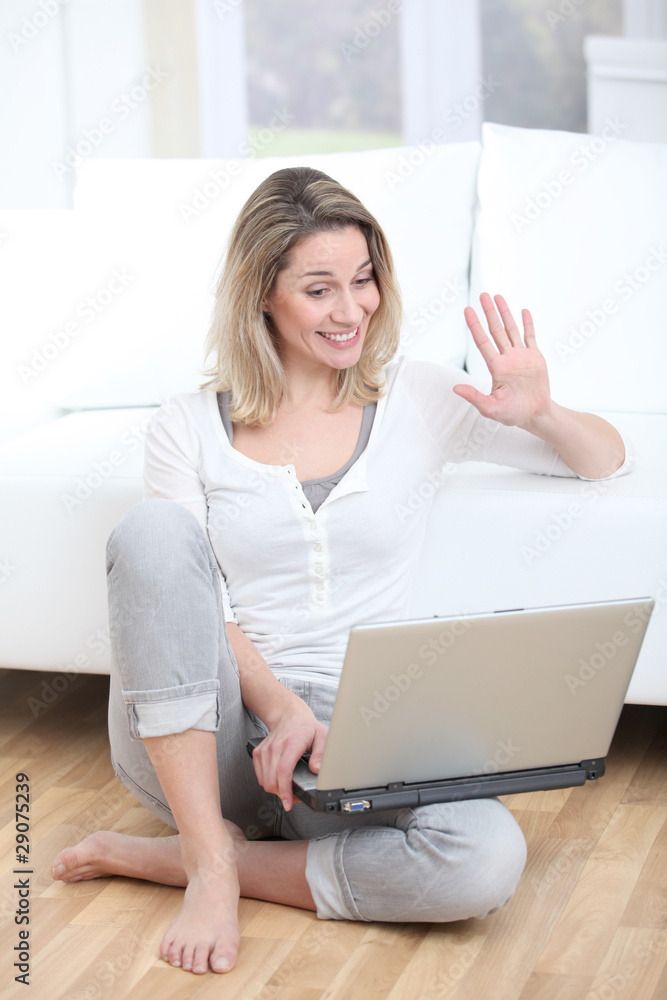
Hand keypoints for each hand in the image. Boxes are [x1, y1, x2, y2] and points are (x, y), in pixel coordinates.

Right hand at [250, 699, 327, 810]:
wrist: (288, 715)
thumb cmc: (306, 727)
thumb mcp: (321, 737)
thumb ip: (320, 754)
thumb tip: (316, 770)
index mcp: (291, 743)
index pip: (283, 771)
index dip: (285, 790)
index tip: (288, 803)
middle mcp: (275, 747)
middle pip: (272, 780)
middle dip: (282, 794)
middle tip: (293, 797)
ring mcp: (265, 750)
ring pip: (265, 781)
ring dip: (275, 790)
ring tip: (287, 789)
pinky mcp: (258, 753)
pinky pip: (260, 776)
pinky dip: (268, 782)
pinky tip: (278, 781)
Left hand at [454, 292, 551, 429]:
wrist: (535, 415)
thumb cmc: (512, 414)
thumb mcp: (491, 408)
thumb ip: (475, 397)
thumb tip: (455, 388)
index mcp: (496, 367)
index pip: (483, 341)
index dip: (475, 325)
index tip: (467, 310)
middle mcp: (507, 358)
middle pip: (495, 330)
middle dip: (488, 312)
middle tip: (482, 295)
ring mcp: (521, 356)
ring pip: (511, 329)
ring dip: (505, 313)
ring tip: (497, 297)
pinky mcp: (535, 357)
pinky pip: (530, 337)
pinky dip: (527, 324)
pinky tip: (523, 311)